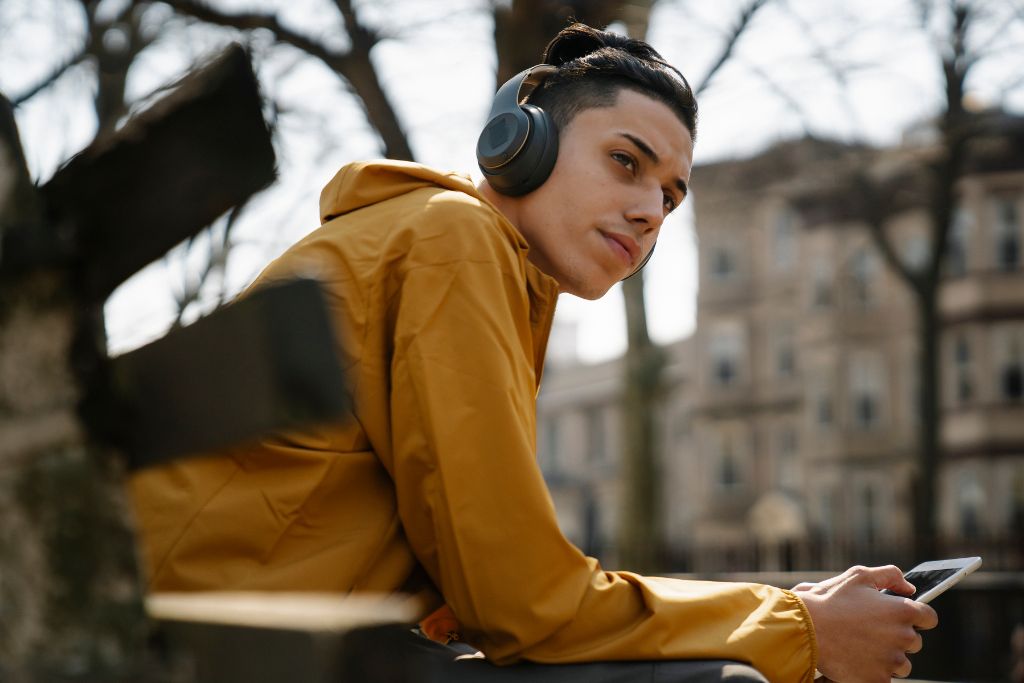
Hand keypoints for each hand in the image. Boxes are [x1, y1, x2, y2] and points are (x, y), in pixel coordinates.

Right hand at [795, 565, 937, 682]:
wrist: (806, 628)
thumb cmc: (831, 600)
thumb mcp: (859, 576)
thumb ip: (890, 575)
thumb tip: (910, 587)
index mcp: (903, 610)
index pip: (929, 617)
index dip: (918, 616)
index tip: (904, 618)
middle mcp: (903, 637)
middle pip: (915, 642)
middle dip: (898, 637)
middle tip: (871, 631)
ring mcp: (892, 661)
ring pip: (902, 663)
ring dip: (889, 657)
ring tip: (862, 646)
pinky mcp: (879, 679)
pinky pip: (886, 678)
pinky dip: (874, 671)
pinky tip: (857, 659)